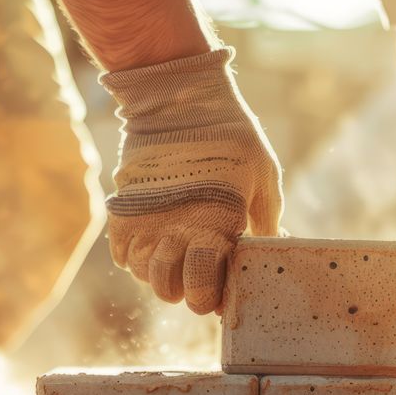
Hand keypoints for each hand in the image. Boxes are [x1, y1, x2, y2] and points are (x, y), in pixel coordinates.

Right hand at [102, 49, 282, 313]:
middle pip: (168, 292)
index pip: (204, 291)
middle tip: (195, 269)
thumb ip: (265, 218)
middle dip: (183, 289)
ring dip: (158, 273)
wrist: (177, 97)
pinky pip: (122, 255)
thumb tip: (273, 245)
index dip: (212, 297)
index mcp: (213, 230)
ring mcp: (144, 223)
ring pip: (143, 276)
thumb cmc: (230, 135)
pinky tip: (155, 239)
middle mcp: (173, 233)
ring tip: (174, 252)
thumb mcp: (263, 174)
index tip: (221, 287)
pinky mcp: (124, 210)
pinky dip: (135, 255)